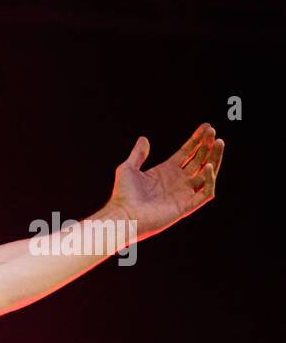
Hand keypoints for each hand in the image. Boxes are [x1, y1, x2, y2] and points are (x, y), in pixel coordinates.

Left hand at [107, 123, 223, 239]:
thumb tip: (144, 139)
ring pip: (207, 173)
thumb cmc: (123, 196)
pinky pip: (206, 192)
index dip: (197, 140)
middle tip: (213, 132)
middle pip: (199, 160)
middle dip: (208, 146)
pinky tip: (208, 166)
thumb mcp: (128, 169)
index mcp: (166, 171)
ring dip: (215, 158)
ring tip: (219, 142)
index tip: (207, 127)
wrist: (123, 216)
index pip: (187, 152)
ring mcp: (183, 193)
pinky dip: (210, 180)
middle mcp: (177, 181)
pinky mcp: (186, 206)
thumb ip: (138, 154)